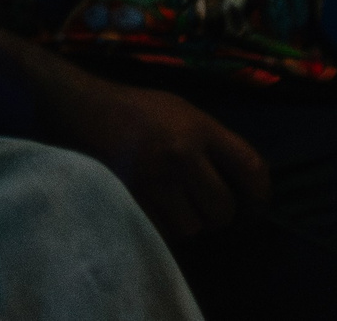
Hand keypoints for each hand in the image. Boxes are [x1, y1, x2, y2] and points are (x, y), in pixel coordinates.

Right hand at [42, 73, 268, 239]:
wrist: (76, 106)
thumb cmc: (133, 110)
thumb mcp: (179, 110)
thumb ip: (211, 141)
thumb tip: (242, 182)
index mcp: (198, 127)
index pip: (252, 168)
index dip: (261, 196)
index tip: (254, 207)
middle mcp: (181, 154)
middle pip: (222, 208)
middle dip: (217, 214)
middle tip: (205, 208)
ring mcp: (154, 179)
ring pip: (192, 227)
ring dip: (187, 222)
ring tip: (173, 205)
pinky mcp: (130, 198)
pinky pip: (162, 231)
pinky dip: (161, 225)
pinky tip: (152, 206)